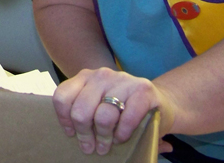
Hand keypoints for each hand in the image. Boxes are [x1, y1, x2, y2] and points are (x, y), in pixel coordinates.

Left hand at [53, 68, 174, 155]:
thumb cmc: (123, 109)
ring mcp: (123, 80)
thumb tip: (68, 131)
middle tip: (90, 147)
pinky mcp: (143, 89)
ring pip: (103, 116)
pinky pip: (127, 118)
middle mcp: (102, 75)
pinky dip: (123, 133)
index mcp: (86, 76)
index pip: (63, 96)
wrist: (160, 104)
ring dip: (104, 137)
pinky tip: (122, 138)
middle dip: (84, 134)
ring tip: (106, 145)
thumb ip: (83, 110)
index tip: (71, 133)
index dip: (63, 119)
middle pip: (81, 110)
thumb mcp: (98, 104)